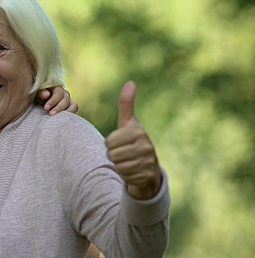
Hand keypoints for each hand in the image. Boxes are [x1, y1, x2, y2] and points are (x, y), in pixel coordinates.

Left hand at [36, 86, 78, 115]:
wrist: (40, 104)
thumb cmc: (38, 98)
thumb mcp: (37, 94)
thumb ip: (41, 93)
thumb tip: (47, 94)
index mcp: (56, 88)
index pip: (59, 93)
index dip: (53, 101)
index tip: (46, 108)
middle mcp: (64, 94)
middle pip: (66, 100)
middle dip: (58, 108)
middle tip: (50, 114)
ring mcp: (69, 101)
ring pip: (73, 106)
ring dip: (67, 112)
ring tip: (58, 119)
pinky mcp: (71, 108)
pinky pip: (74, 110)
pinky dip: (70, 115)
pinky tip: (62, 120)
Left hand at [105, 81, 160, 199]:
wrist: (149, 168)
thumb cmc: (134, 142)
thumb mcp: (129, 123)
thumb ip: (127, 104)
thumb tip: (130, 82)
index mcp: (139, 131)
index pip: (109, 141)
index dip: (110, 144)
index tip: (121, 143)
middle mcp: (146, 145)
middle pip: (112, 154)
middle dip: (114, 155)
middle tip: (124, 154)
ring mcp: (148, 161)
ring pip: (117, 165)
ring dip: (119, 165)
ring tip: (129, 161)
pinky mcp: (148, 175)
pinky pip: (125, 176)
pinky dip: (126, 175)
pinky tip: (134, 171)